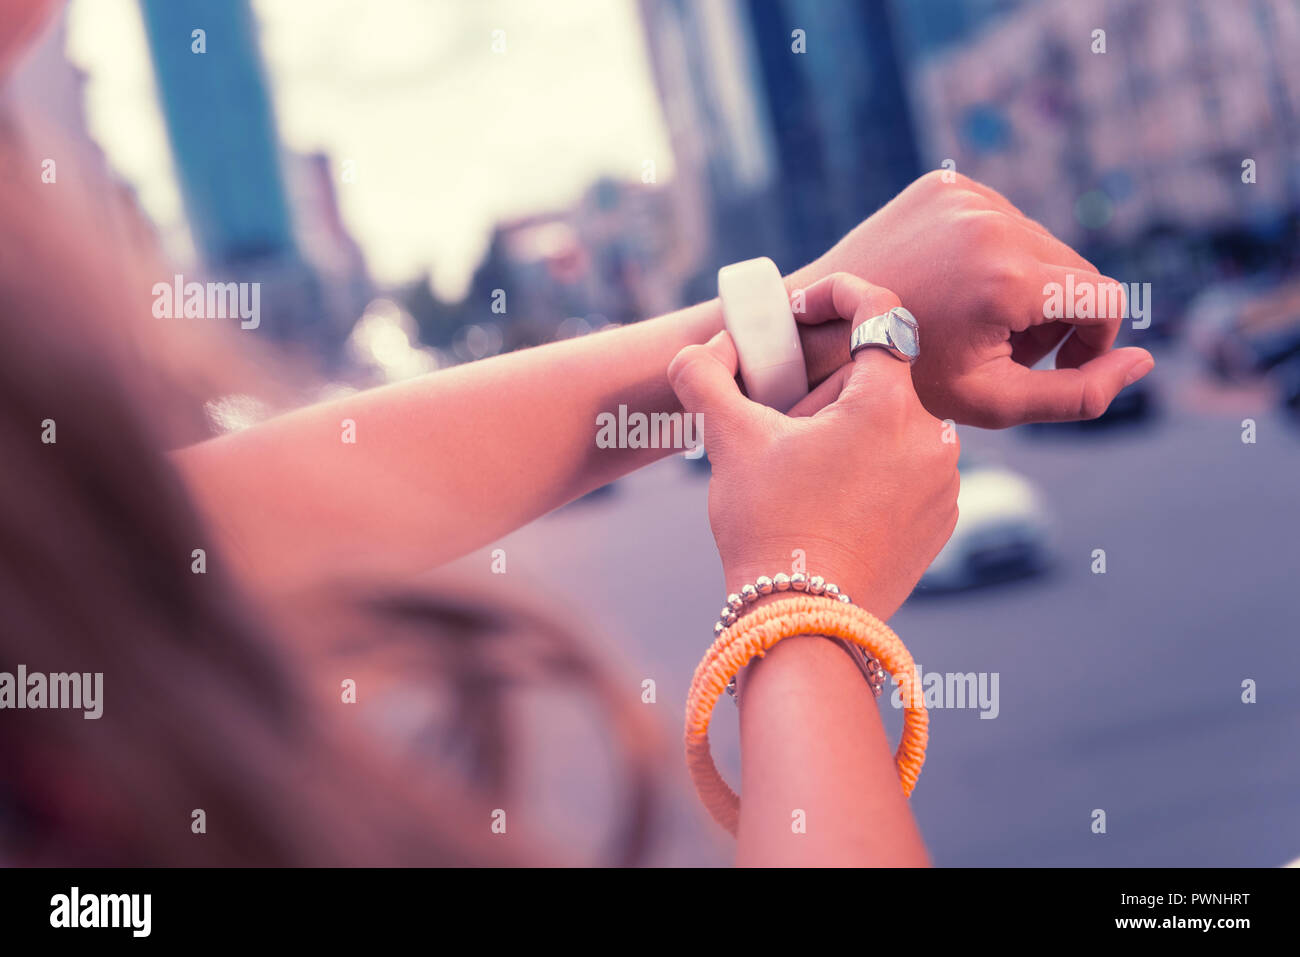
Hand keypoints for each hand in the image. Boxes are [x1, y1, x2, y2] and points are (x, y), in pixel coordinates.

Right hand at [668, 276, 959, 620]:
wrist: (801, 620)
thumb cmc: (767, 524)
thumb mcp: (728, 441)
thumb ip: (704, 377)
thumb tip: (692, 352)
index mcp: (887, 403)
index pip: (883, 313)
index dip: (842, 293)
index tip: (808, 304)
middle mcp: (933, 436)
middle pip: (881, 380)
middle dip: (832, 389)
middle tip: (785, 423)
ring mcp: (943, 482)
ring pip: (895, 427)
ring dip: (856, 431)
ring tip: (807, 470)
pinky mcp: (941, 520)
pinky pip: (910, 471)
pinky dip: (876, 471)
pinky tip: (835, 500)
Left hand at [798, 170, 1153, 427]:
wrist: (822, 329)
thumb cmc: (906, 378)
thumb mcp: (994, 401)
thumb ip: (1078, 395)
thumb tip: (1146, 363)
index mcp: (1008, 276)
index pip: (1104, 300)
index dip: (1092, 342)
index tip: (1054, 367)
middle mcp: (993, 221)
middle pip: (1074, 269)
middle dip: (1056, 316)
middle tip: (1007, 351)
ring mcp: (967, 195)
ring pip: (1041, 243)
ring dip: (1028, 284)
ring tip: (980, 322)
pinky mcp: (946, 183)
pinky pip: (1002, 218)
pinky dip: (995, 253)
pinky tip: (957, 286)